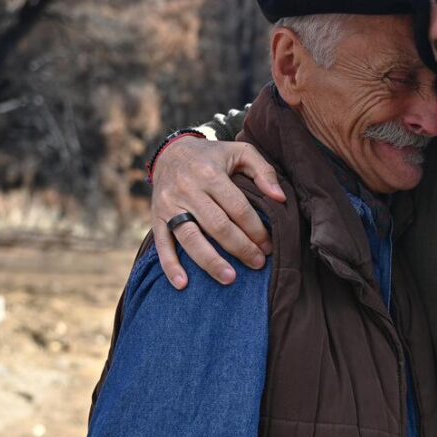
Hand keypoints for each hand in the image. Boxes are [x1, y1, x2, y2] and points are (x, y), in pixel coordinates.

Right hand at [150, 138, 285, 287]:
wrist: (171, 153)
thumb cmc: (213, 156)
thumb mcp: (241, 152)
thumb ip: (264, 171)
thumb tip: (280, 198)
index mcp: (210, 173)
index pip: (237, 208)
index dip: (255, 229)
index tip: (269, 246)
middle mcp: (187, 189)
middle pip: (217, 226)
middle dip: (240, 248)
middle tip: (258, 263)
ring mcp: (169, 205)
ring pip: (191, 238)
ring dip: (211, 261)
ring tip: (230, 279)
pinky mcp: (156, 218)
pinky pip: (162, 245)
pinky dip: (170, 266)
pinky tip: (183, 284)